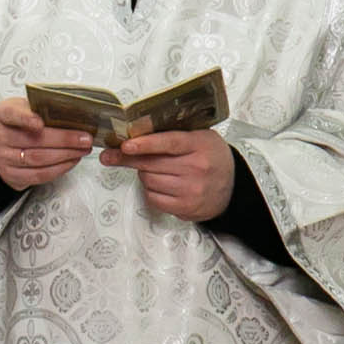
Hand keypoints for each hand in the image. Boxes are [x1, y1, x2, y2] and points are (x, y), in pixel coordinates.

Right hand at [0, 96, 91, 188]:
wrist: (4, 144)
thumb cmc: (20, 123)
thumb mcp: (25, 108)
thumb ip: (42, 109)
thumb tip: (74, 115)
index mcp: (3, 114)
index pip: (12, 114)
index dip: (26, 118)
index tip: (41, 122)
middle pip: (32, 140)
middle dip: (64, 140)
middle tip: (85, 138)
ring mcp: (3, 158)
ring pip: (38, 159)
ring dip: (65, 155)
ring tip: (83, 150)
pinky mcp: (12, 175)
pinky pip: (39, 175)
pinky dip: (59, 168)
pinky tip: (71, 160)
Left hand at [101, 128, 234, 221]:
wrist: (232, 187)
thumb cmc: (211, 157)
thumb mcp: (200, 137)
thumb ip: (173, 135)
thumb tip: (135, 135)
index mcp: (200, 145)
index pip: (169, 142)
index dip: (145, 143)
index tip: (125, 145)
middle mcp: (197, 168)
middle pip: (151, 163)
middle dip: (128, 158)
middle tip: (111, 155)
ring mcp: (191, 190)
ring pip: (148, 180)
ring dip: (144, 174)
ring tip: (154, 169)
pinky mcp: (185, 208)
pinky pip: (153, 198)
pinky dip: (150, 190)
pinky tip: (160, 184)